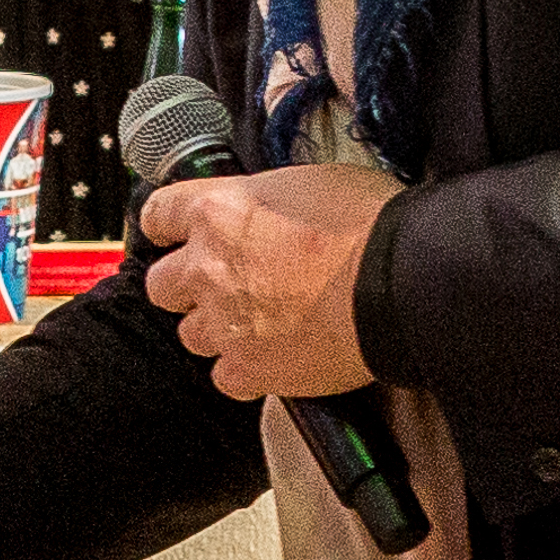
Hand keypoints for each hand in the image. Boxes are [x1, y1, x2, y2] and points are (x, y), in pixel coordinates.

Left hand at [138, 159, 390, 397]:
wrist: (399, 283)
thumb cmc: (371, 226)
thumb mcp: (310, 182)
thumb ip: (266, 200)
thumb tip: (265, 209)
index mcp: (219, 212)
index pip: (159, 215)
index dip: (167, 227)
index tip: (173, 234)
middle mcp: (207, 267)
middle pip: (163, 284)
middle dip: (187, 286)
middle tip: (225, 285)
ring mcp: (223, 321)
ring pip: (191, 334)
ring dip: (217, 330)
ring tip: (260, 324)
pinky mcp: (246, 368)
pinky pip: (225, 377)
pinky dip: (245, 371)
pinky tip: (274, 357)